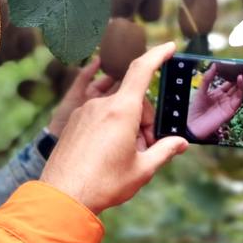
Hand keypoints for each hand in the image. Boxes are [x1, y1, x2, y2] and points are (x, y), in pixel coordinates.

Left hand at [40, 42, 188, 214]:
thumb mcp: (142, 169)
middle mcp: (100, 104)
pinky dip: (110, 129)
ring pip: (115, 110)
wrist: (62, 195)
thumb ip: (164, 151)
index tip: (170, 46)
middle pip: (132, 100)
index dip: (157, 55)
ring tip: (126, 157)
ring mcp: (83, 111)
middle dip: (145, 120)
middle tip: (147, 148)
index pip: (141, 70)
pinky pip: (98, 117)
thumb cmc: (104, 183)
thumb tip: (180, 143)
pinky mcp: (73, 121)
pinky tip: (109, 154)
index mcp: (120, 110)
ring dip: (127, 126)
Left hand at [187, 63, 242, 140]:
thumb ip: (207, 78)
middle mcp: (225, 98)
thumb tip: (214, 65)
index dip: (234, 74)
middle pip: (237, 86)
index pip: (229, 82)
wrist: (192, 124)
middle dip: (242, 77)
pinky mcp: (231, 109)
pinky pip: (239, 98)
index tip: (238, 66)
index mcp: (218, 93)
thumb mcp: (201, 90)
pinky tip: (241, 80)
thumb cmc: (194, 108)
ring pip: (240, 91)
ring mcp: (229, 103)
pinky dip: (242, 89)